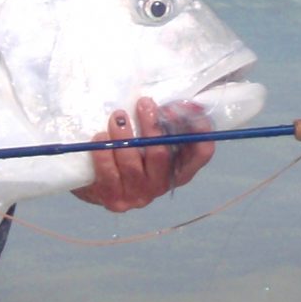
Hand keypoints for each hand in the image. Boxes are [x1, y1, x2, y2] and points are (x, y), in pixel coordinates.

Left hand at [73, 96, 214, 212]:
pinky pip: (109, 174)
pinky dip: (104, 153)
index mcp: (179, 169)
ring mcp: (139, 195)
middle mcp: (162, 184)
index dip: (197, 129)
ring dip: (123, 136)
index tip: (179, 107)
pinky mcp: (114, 200)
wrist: (99, 185)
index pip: (202, 153)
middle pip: (161, 154)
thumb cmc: (130, 152)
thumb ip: (163, 122)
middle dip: (152, 126)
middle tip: (143, 104)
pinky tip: (100, 137)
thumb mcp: (150, 137)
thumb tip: (175, 101)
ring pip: (132, 164)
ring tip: (117, 117)